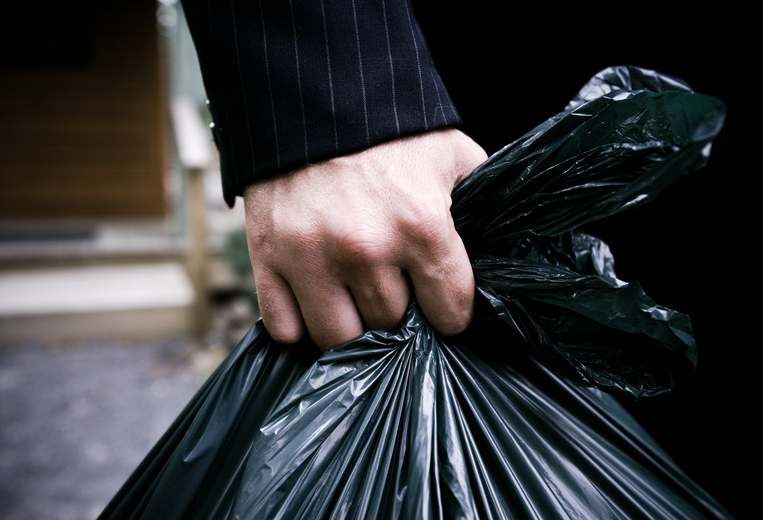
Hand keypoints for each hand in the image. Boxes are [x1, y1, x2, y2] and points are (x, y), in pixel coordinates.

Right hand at [243, 129, 487, 350]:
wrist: (312, 96)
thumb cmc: (390, 132)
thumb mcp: (452, 156)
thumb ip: (477, 205)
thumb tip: (494, 248)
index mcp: (420, 226)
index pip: (449, 312)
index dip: (450, 313)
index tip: (441, 306)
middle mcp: (365, 248)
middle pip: (390, 325)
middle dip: (397, 311)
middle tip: (393, 287)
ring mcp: (310, 257)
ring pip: (338, 337)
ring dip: (351, 324)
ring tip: (354, 300)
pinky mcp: (268, 257)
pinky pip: (284, 327)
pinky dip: (300, 324)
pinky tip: (314, 301)